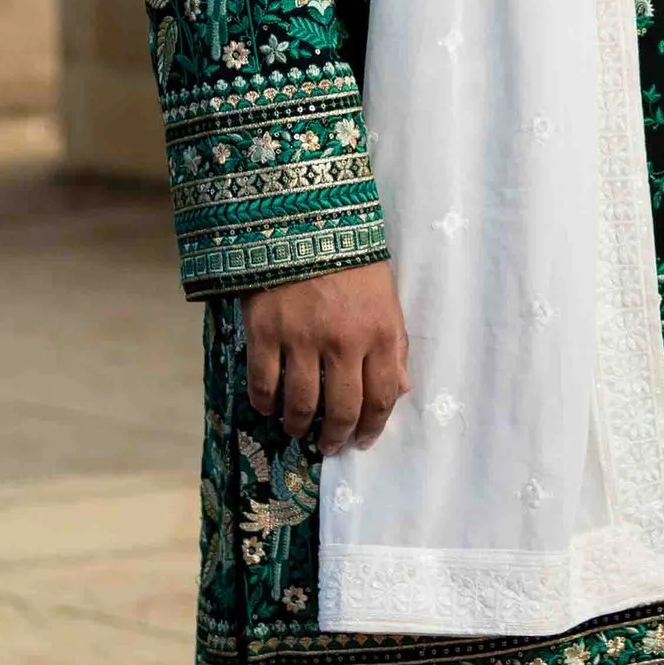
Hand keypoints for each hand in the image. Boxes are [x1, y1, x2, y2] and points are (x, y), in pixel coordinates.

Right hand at [241, 260, 409, 453]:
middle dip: (335, 437)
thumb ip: (394, 344)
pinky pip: (263, 382)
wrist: (303, 218)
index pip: (382, 397)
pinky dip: (264, 402)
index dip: (372, 427)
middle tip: (328, 446)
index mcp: (380, 333)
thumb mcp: (385, 297)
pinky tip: (267, 407)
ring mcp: (301, 338)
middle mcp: (343, 342)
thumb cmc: (350, 258)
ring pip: (300, 403)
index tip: (361, 441)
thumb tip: (400, 390)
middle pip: (341, 409)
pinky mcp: (265, 331)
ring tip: (296, 429)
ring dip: (298, 425)